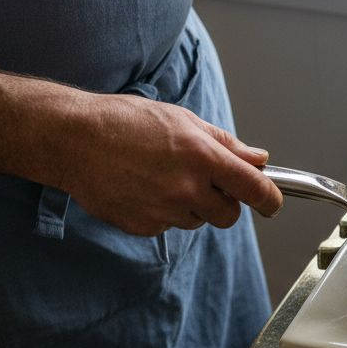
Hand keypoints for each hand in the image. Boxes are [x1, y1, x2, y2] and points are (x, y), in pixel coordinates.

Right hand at [54, 93, 283, 236]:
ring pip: (197, 220)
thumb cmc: (126, 122)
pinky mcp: (143, 227)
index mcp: (202, 156)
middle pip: (229, 215)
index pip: (254, 189)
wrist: (74, 140)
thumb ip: (225, 144)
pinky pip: (168, 226)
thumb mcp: (183, 120)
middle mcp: (186, 187)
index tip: (273, 203)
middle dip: (225, 202)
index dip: (271, 199)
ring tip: (161, 176)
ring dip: (190, 205)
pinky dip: (163, 212)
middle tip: (205, 181)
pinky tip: (143, 188)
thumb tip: (259, 159)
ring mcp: (163, 211)